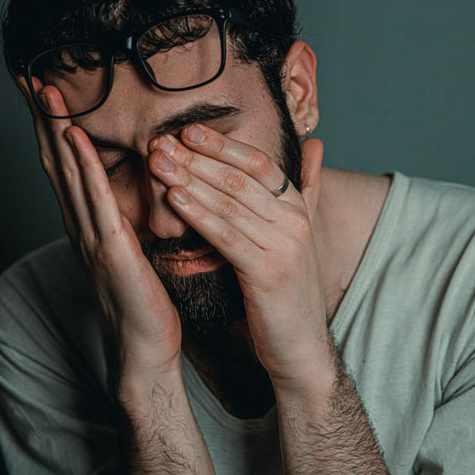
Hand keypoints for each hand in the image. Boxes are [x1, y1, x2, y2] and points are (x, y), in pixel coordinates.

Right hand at [15, 76, 182, 382]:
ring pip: (68, 173)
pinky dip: (83, 165)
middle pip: (55, 163)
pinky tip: (74, 135)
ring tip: (46, 92)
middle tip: (29, 78)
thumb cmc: (141, 300)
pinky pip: (96, 199)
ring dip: (55, 130)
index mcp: (86, 225)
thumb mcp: (127, 252)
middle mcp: (80, 226)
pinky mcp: (110, 248)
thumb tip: (117, 199)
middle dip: (42, 120)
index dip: (50, 129)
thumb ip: (116, 223)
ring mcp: (91, 236)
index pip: (63, 168)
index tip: (42, 94)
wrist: (145, 344)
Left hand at [147, 122, 331, 384]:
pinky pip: (227, 236)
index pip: (258, 164)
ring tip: (158, 165)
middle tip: (160, 143)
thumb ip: (306, 189)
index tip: (187, 131)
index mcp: (297, 208)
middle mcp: (294, 221)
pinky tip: (175, 200)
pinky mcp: (268, 272)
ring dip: (189, 180)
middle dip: (196, 158)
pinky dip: (199, 215)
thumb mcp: (297, 234)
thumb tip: (316, 145)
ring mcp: (284, 245)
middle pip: (239, 179)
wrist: (300, 343)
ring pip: (229, 203)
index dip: (223, 145)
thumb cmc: (287, 289)